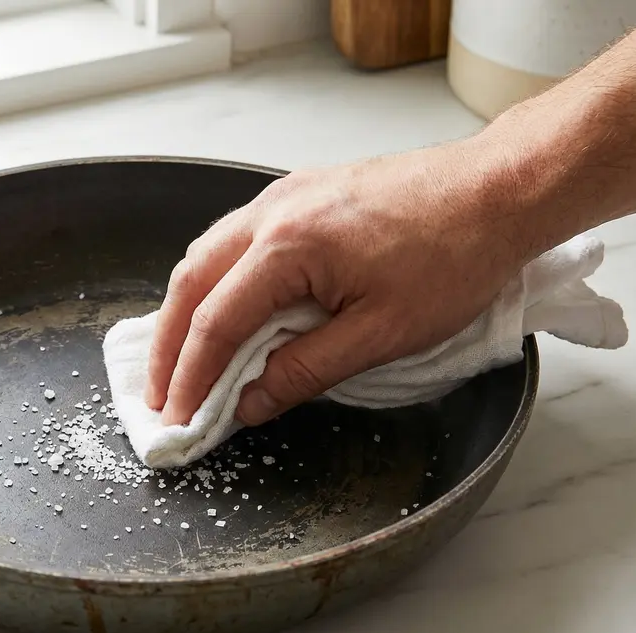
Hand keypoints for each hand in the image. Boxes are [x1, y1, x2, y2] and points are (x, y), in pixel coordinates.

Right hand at [145, 140, 552, 426]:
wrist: (497, 190)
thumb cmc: (454, 257)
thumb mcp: (382, 334)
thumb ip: (305, 370)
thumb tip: (249, 403)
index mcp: (288, 247)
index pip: (216, 322)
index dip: (192, 377)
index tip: (179, 417)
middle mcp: (271, 213)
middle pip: (191, 282)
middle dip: (168, 344)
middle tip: (159, 394)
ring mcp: (282, 197)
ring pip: (205, 255)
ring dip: (186, 310)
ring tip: (181, 358)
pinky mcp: (298, 194)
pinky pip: (233, 240)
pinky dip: (214, 282)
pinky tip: (221, 308)